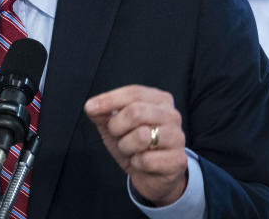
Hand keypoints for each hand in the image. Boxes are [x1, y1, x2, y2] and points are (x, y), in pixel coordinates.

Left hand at [84, 85, 187, 205]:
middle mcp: (172, 115)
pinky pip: (147, 160)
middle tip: (116, 135)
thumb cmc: (133, 144)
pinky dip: (136, 163)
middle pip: (136, 112)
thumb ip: (103, 113)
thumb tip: (92, 107)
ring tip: (130, 149)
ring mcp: (177, 137)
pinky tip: (141, 163)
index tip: (90, 107)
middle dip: (117, 126)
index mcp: (159, 99)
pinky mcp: (178, 160)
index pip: (133, 93)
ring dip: (126, 146)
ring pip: (142, 136)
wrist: (151, 175)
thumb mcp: (114, 125)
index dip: (109, 99)